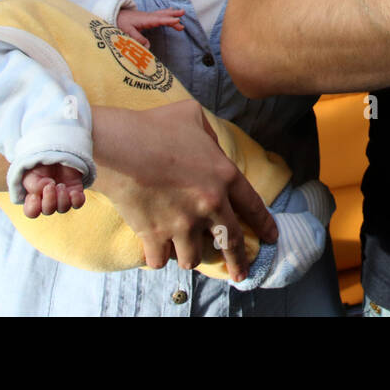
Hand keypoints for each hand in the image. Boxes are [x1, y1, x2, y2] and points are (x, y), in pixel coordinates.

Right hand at [22, 163, 85, 217]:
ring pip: (63, 208)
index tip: (34, 196)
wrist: (56, 154)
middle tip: (50, 185)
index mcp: (35, 198)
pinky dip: (76, 200)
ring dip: (62, 198)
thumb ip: (33, 184)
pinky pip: (78, 203)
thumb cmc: (41, 166)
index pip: (32, 212)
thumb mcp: (31, 172)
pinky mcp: (75, 192)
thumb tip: (45, 188)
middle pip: (48, 210)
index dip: (33, 208)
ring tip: (61, 185)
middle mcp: (49, 201)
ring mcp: (63, 198)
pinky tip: (73, 192)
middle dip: (49, 200)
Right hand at [91, 101, 276, 282]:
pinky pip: (161, 259)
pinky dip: (159, 257)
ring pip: (195, 257)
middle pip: (231, 242)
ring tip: (188, 253)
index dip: (264, 224)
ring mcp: (183, 223)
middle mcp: (210, 204)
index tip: (271, 238)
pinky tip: (158, 253)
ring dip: (191, 256)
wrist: (119, 146)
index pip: (253, 206)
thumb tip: (211, 146)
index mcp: (224, 175)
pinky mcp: (155, 235)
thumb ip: (209, 135)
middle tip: (241, 273)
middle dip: (238, 261)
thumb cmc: (154, 127)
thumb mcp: (192, 116)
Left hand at [116, 7, 184, 46]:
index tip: (177, 20)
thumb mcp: (127, 32)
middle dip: (173, 14)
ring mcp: (148, 16)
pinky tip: (170, 11)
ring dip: (172, 13)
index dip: (168, 20)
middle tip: (183, 13)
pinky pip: (160, 14)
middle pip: (163, 14)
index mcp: (145, 19)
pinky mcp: (147, 17)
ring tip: (182, 13)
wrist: (114, 14)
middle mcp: (148, 16)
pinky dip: (167, 12)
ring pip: (162, 13)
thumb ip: (138, 39)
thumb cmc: (120, 22)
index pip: (159, 20)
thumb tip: (148, 47)